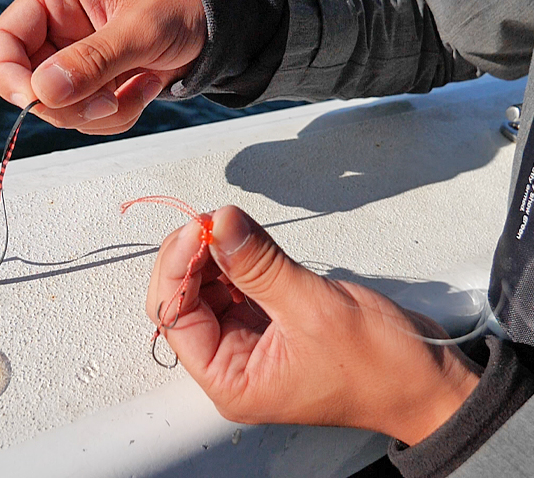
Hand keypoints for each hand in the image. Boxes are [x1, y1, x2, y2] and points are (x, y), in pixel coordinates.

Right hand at [0, 0, 205, 134]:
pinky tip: (147, 86)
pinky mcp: (96, 86)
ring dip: (103, 114)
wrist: (216, 25)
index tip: (38, 101)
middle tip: (109, 103)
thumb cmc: (183, 4)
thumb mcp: (141, 27)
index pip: (6, 40)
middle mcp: (59, 31)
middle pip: (32, 86)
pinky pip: (90, 119)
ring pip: (63, 110)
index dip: (12, 76)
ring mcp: (77, 62)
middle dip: (71, 105)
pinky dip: (120, 115)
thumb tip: (45, 92)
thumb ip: (93, 59)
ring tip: (144, 84)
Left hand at [147, 206, 480, 444]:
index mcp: (231, 379)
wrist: (426, 380)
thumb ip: (259, 263)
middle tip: (215, 221)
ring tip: (232, 227)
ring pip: (206, 288)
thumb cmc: (380, 368)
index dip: (178, 268)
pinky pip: (235, 285)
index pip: (175, 317)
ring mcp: (247, 342)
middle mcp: (231, 364)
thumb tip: (221, 223)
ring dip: (213, 254)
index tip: (198, 227)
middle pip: (183, 300)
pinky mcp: (266, 322)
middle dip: (192, 257)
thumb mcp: (314, 308)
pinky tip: (245, 242)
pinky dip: (236, 260)